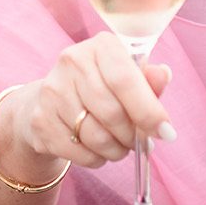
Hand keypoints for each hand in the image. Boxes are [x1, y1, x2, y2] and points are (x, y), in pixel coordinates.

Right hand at [18, 32, 175, 169]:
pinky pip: (79, 152)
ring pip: (96, 136)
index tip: (165, 132)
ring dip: (116, 150)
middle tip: (139, 142)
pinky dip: (96, 158)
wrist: (49, 102)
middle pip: (112, 113)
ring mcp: (52, 91)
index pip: (126, 80)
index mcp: (101, 46)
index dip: (148, 110)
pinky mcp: (40, 120)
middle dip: (132, 135)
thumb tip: (163, 76)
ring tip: (119, 145)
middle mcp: (73, 61)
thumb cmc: (100, 87)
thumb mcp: (128, 77)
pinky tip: (97, 149)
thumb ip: (148, 79)